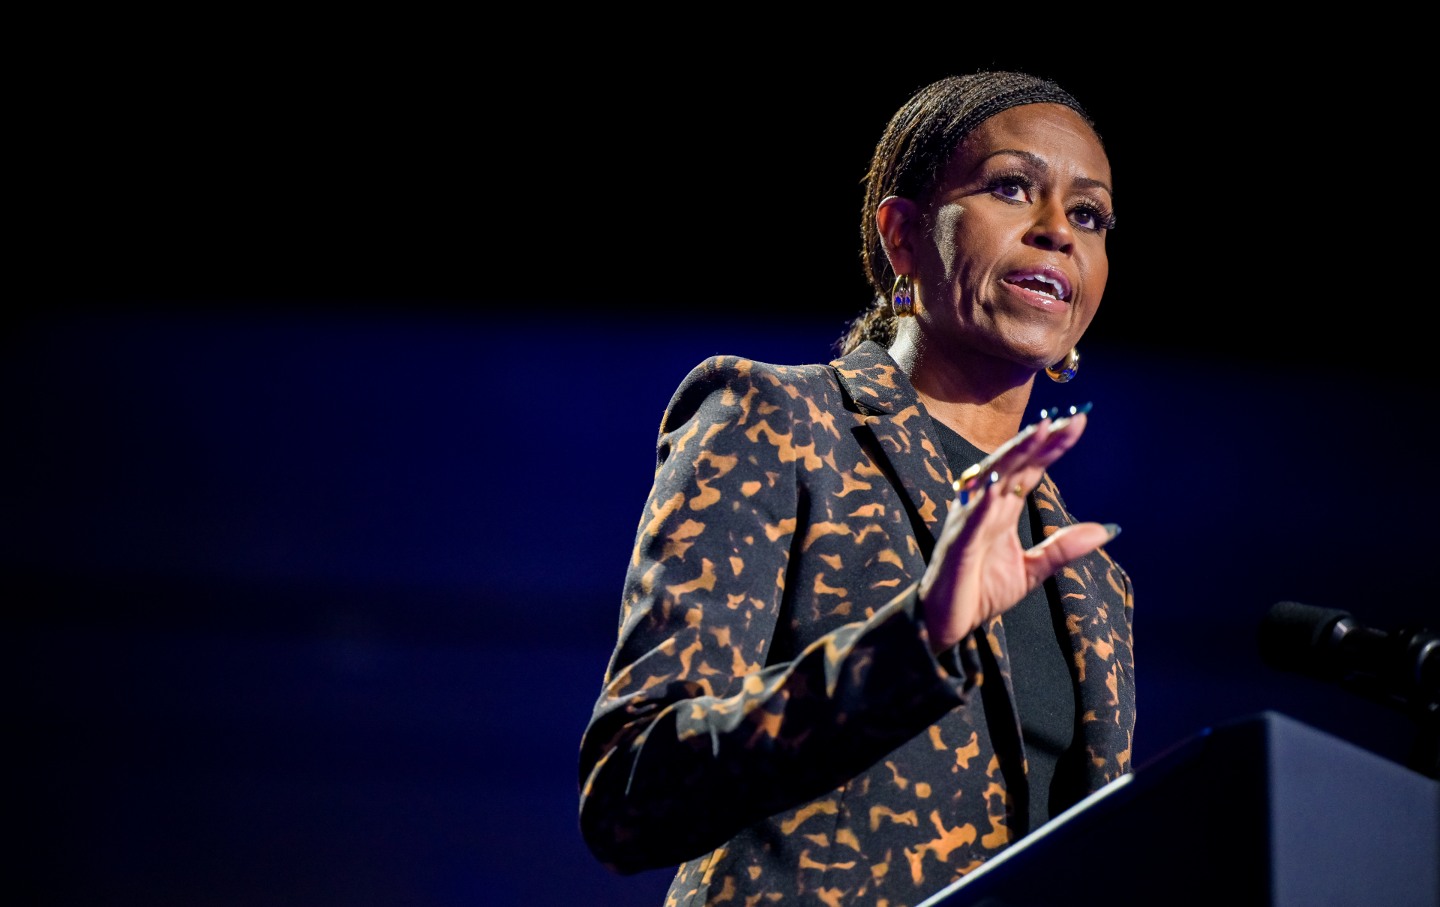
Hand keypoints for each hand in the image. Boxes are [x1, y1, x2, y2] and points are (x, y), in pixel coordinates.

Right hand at [918, 410, 1116, 651]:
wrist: (946, 622)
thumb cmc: (981, 590)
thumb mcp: (1032, 570)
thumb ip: (1064, 548)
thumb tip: (1109, 529)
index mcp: (1002, 508)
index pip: (1031, 468)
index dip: (1053, 445)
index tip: (1079, 420)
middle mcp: (983, 506)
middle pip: (1014, 464)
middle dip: (1039, 440)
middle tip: (1068, 417)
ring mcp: (968, 522)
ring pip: (991, 479)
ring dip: (1013, 455)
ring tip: (1037, 433)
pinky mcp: (957, 545)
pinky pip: (970, 520)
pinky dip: (980, 501)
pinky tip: (994, 483)